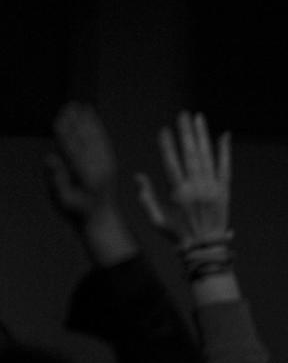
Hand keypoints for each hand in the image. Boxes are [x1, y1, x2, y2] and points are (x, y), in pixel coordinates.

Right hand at [45, 102, 117, 224]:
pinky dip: (98, 129)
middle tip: (70, 105)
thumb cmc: (76, 212)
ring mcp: (106, 165)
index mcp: (85, 176)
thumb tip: (50, 158)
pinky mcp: (110, 164)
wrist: (101, 219)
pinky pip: (103, 142)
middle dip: (77, 122)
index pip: (73, 149)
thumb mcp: (62, 201)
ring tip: (82, 106)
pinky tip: (93, 119)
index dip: (66, 133)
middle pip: (86, 139)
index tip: (59, 118)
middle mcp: (98, 168)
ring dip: (89, 121)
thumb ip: (56, 179)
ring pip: (97, 138)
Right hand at [135, 111, 230, 246]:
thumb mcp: (155, 219)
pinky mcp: (224, 190)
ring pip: (206, 156)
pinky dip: (224, 150)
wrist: (205, 247)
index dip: (167, 145)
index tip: (164, 129)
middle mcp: (197, 188)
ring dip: (202, 135)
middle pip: (190, 154)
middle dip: (186, 132)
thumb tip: (138, 176)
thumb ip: (146, 197)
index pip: (171, 163)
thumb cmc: (177, 235)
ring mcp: (212, 187)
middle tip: (183, 114)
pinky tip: (223, 135)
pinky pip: (224, 166)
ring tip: (197, 118)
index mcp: (178, 194)